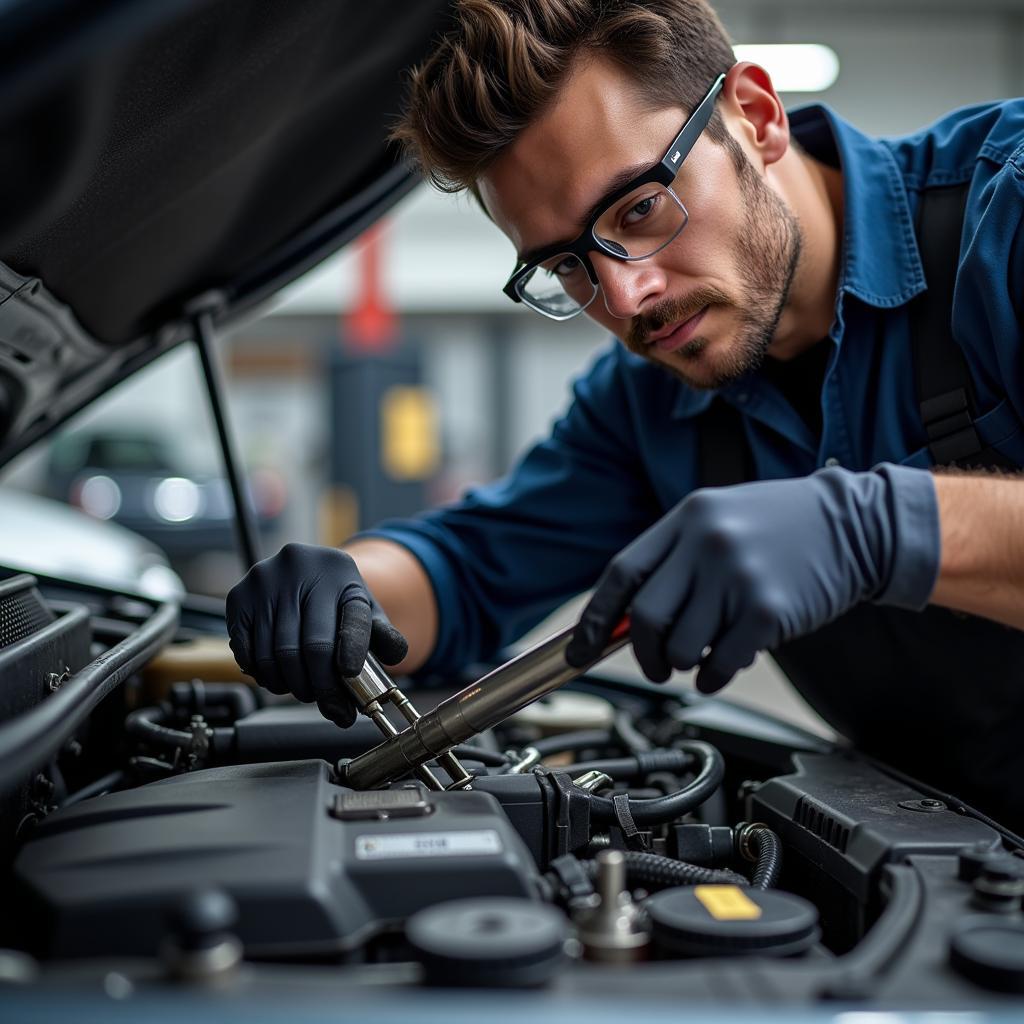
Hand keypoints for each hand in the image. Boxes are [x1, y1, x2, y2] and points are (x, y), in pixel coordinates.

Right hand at [225, 543, 407, 726]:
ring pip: (277, 655)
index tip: (350, 676)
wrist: (304, 571)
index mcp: (342, 572)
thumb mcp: (367, 610)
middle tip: (329, 704)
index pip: (353, 619)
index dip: (352, 652)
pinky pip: (248, 652)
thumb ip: (385, 635)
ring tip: (305, 691)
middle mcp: (301, 568)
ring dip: (292, 686)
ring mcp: (265, 581)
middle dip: (322, 686)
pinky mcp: (238, 597)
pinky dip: (264, 675)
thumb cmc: (338, 598)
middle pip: (312, 647)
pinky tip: (279, 677)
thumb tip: (396, 656)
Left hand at [565, 465, 938, 692]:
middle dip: (643, 654)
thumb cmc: (780, 527)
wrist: (856, 524)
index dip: (596, 618)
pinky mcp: (768, 611)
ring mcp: (737, 577)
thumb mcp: (718, 520)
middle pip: (645, 618)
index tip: (581, 648)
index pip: (621, 573)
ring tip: (704, 653)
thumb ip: (673, 560)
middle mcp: (707, 543)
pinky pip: (719, 665)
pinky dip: (712, 677)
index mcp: (687, 517)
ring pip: (681, 648)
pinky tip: (723, 666)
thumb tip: (623, 620)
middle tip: (655, 665)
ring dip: (684, 664)